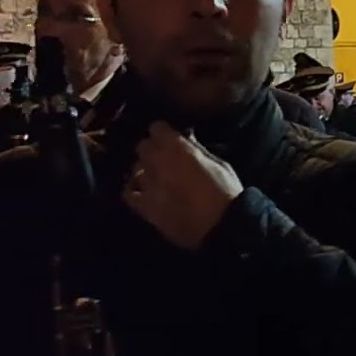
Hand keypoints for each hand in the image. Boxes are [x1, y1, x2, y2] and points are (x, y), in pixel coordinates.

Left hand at [123, 121, 244, 249]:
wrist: (223, 228)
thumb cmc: (227, 193)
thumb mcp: (219, 163)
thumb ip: (198, 150)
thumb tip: (186, 138)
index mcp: (178, 148)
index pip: (157, 128)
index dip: (164, 132)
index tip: (171, 137)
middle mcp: (158, 162)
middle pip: (142, 147)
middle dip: (152, 149)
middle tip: (164, 157)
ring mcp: (148, 185)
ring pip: (135, 168)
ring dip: (145, 169)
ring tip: (156, 176)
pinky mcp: (144, 207)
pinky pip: (128, 193)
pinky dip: (134, 189)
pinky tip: (143, 192)